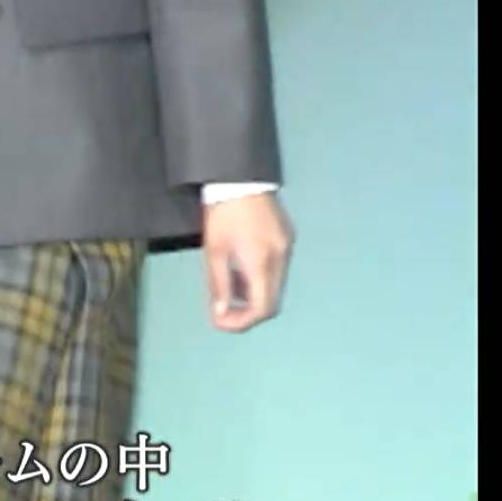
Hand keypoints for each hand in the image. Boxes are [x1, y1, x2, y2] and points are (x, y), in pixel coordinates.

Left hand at [202, 192, 293, 332]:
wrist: (240, 178)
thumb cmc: (222, 213)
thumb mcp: (214, 251)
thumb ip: (218, 285)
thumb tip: (220, 314)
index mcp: (262, 262)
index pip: (262, 309)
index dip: (242, 322)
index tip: (221, 322)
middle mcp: (281, 258)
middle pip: (272, 302)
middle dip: (248, 313)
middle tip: (224, 313)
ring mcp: (287, 247)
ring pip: (276, 286)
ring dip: (254, 296)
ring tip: (230, 291)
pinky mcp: (287, 237)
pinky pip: (278, 269)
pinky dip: (261, 279)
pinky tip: (242, 271)